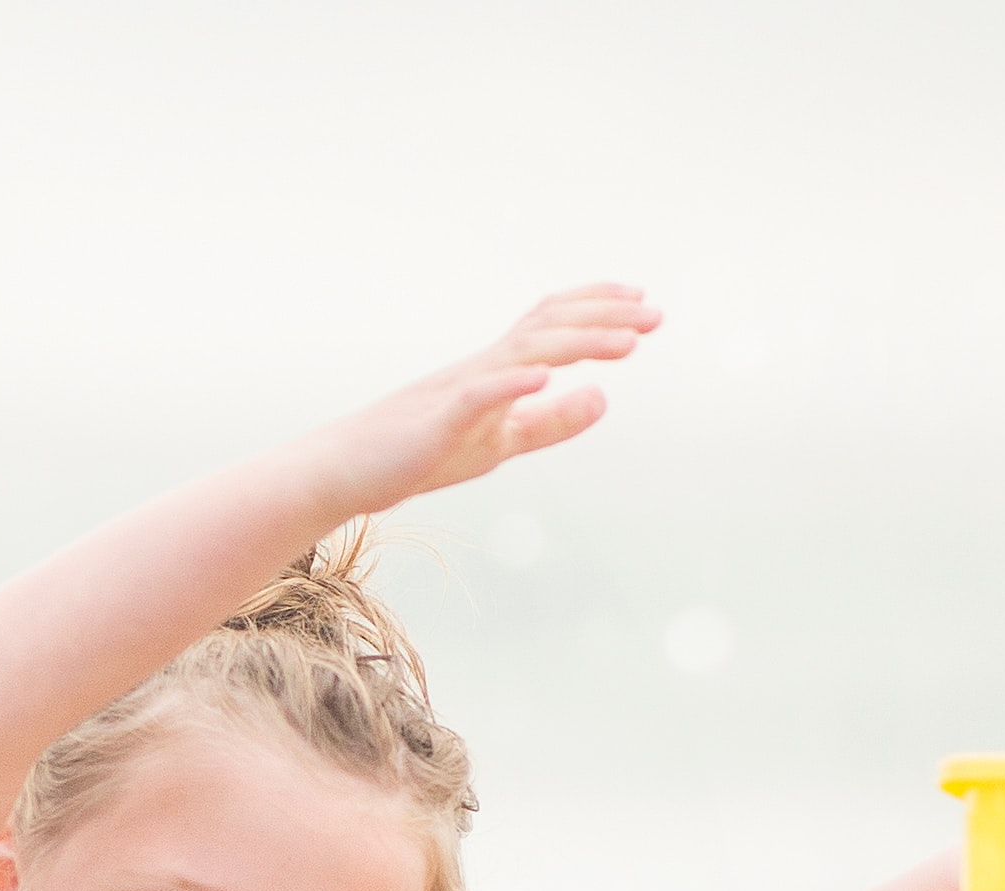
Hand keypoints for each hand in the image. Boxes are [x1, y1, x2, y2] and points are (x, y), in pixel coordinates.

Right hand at [317, 286, 660, 510]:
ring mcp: (459, 391)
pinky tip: (545, 378)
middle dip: (605, 317)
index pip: (553, 325)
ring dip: (577, 343)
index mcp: (499, 373)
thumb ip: (552, 422)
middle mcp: (483, 368)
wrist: (349, 471)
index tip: (644, 306)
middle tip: (656, 316)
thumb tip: (604, 399)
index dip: (599, 309)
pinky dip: (511, 384)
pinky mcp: (436, 422)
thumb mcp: (501, 442)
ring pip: (525, 354)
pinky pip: (477, 396)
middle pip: (549, 327)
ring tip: (625, 343)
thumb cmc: (420, 454)